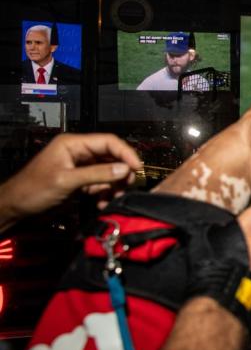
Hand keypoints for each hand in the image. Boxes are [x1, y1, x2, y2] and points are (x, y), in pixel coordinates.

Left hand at [0, 133, 140, 230]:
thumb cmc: (32, 190)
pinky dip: (106, 193)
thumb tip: (124, 169)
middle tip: (127, 186)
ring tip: (114, 198)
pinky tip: (103, 203)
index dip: (126, 153)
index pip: (108, 142)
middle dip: (121, 172)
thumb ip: (97, 174)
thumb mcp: (66, 180)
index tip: (137, 167)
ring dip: (114, 186)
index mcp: (73, 144)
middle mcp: (79, 153)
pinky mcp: (80, 181)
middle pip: (111, 157)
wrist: (15, 208)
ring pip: (109, 172)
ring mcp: (80, 167)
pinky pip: (101, 184)